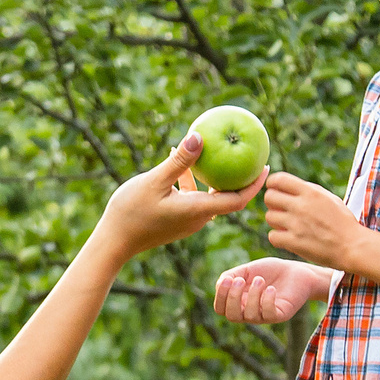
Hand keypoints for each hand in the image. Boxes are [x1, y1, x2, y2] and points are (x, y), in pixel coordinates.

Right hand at [93, 132, 262, 260]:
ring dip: (211, 174)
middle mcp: (197, 218)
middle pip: (228, 197)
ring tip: (210, 148)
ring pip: (208, 195)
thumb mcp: (154, 181)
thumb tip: (200, 136)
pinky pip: (192, 197)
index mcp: (197, 211)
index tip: (267, 166)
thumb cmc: (130, 213)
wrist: (112, 243)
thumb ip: (179, 161)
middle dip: (239, 176)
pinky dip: (190, 180)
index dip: (255, 185)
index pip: (238, 200)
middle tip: (249, 153)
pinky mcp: (176, 220)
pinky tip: (176, 158)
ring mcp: (187, 221)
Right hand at [213, 257, 335, 323]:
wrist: (296, 271)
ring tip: (260, 279)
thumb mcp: (247, 270)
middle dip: (233, 297)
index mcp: (239, 302)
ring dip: (252, 295)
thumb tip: (221, 284)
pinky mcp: (279, 315)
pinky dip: (267, 301)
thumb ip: (231, 276)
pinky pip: (268, 315)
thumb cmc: (270, 271)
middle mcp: (249, 312)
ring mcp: (264, 315)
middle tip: (241, 280)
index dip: (221, 296)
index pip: (221, 308)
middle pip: (232, 316)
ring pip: (249, 316)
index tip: (229, 278)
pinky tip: (271, 288)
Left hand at [258, 170, 364, 267]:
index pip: (278, 179)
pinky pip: (272, 236)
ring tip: (288, 226)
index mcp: (310, 192)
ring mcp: (296, 224)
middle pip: (269, 197)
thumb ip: (309, 191)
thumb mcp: (329, 198)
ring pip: (269, 217)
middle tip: (281, 210)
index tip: (276, 191)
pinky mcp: (293, 242)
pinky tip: (288, 239)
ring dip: (276, 222)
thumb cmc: (343, 222)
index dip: (273, 185)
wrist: (352, 246)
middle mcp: (301, 205)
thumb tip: (289, 187)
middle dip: (273, 203)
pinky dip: (278, 238)